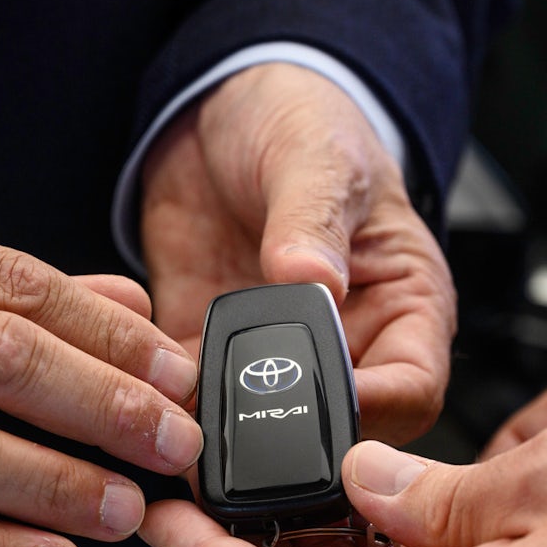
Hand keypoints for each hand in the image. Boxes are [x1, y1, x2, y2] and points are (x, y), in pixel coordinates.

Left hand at [140, 63, 454, 443]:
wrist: (218, 107)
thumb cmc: (301, 120)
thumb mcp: (317, 157)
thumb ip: (313, 221)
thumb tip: (316, 280)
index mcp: (402, 305)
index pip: (411, 390)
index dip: (374, 415)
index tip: (322, 410)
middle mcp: (346, 343)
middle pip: (336, 430)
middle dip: (288, 439)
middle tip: (234, 425)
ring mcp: (274, 354)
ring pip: (256, 428)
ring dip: (215, 430)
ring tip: (174, 412)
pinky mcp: (205, 346)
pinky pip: (185, 395)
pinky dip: (161, 397)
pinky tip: (135, 378)